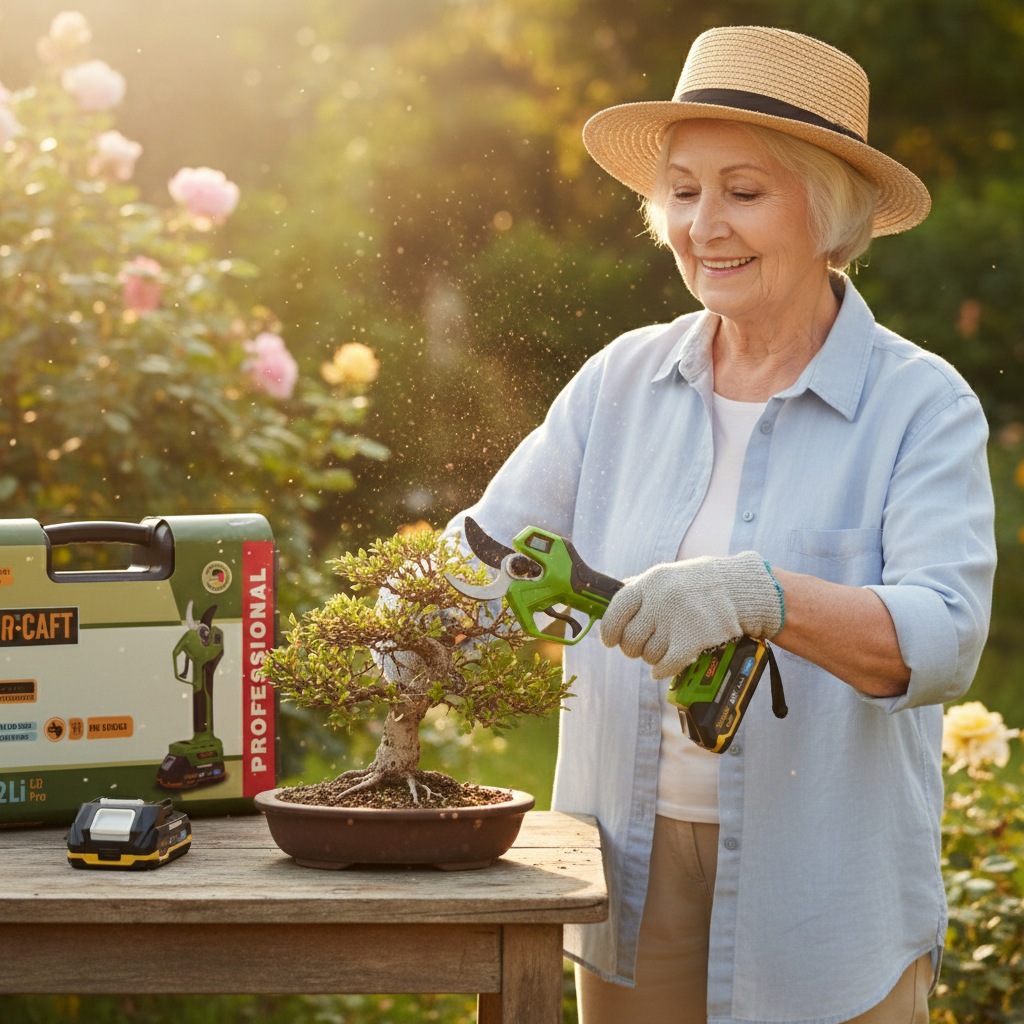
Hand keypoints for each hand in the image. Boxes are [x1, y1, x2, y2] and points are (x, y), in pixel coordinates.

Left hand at [599, 551, 783, 678]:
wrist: (743, 590)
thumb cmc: (703, 584)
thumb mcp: (668, 576)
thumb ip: (642, 588)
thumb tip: (612, 601)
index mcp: (650, 582)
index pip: (615, 610)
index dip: (609, 630)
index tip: (610, 640)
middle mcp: (659, 600)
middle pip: (630, 639)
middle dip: (633, 649)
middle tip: (642, 648)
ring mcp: (675, 621)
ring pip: (647, 654)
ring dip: (653, 658)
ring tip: (666, 649)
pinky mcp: (691, 641)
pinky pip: (664, 666)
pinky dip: (661, 670)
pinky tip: (664, 668)